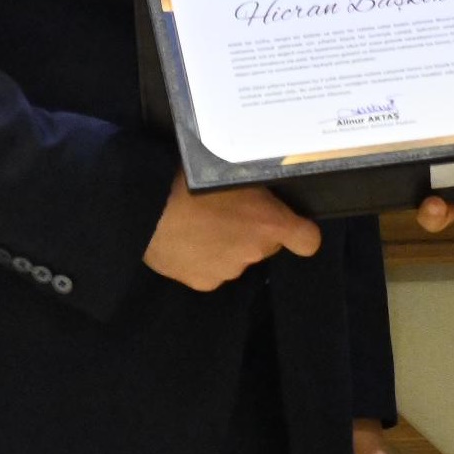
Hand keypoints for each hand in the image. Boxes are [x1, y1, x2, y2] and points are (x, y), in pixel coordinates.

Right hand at [141, 174, 320, 290]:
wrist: (146, 209)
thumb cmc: (189, 179)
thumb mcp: (230, 171)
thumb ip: (254, 188)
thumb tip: (262, 190)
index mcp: (268, 224)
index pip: (307, 240)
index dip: (300, 231)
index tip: (289, 222)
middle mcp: (254, 252)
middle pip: (266, 244)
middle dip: (253, 231)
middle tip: (227, 210)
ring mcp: (229, 271)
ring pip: (237, 257)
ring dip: (227, 244)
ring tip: (199, 222)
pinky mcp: (203, 282)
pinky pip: (212, 269)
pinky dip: (204, 258)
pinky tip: (186, 239)